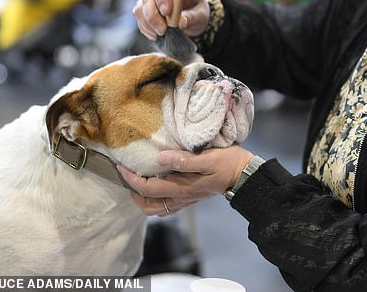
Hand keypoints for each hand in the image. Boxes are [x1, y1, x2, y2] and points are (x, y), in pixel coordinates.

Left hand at [118, 145, 253, 215]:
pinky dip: (154, 198)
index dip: (131, 179)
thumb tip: (161, 158)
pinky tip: (156, 184)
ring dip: (142, 197)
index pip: (147, 188)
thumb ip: (185, 160)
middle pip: (147, 204)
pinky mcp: (189, 198)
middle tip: (128, 173)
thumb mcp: (209, 158)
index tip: (121, 165)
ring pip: (155, 208)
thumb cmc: (228, 163)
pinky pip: (165, 206)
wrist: (244, 176)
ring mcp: (184, 200)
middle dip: (133, 190)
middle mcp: (180, 198)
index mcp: (181, 188)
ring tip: (138, 180)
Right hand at [132, 0, 209, 40]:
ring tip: (161, 34)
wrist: (192, 16)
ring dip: (148, 24)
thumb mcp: (201, 15)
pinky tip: (156, 34)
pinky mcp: (144, 8)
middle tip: (163, 31)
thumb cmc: (197, 11)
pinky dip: (146, 28)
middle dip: (153, 17)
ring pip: (141, 8)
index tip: (167, 12)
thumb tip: (181, 23)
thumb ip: (192, 17)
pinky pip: (139, 17)